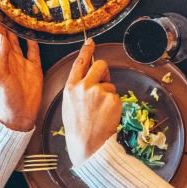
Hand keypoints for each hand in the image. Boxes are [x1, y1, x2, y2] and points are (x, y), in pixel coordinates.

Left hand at [0, 10, 41, 131]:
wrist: (19, 115)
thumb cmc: (5, 99)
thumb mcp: (0, 77)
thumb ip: (1, 57)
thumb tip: (2, 36)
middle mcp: (9, 58)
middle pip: (4, 36)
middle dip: (1, 23)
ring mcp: (22, 62)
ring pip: (17, 41)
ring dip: (15, 29)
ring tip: (14, 16)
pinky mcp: (34, 67)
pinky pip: (33, 50)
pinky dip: (32, 41)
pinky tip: (32, 33)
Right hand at [62, 40, 121, 165]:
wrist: (88, 145)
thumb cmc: (78, 128)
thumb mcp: (70, 106)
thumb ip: (78, 90)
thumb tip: (89, 79)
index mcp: (71, 88)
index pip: (79, 63)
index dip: (86, 50)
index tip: (90, 41)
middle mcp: (84, 86)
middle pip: (100, 65)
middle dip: (104, 71)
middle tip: (104, 84)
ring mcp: (98, 91)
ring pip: (109, 84)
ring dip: (108, 94)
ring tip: (100, 111)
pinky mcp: (112, 98)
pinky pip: (116, 96)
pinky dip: (114, 104)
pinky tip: (107, 116)